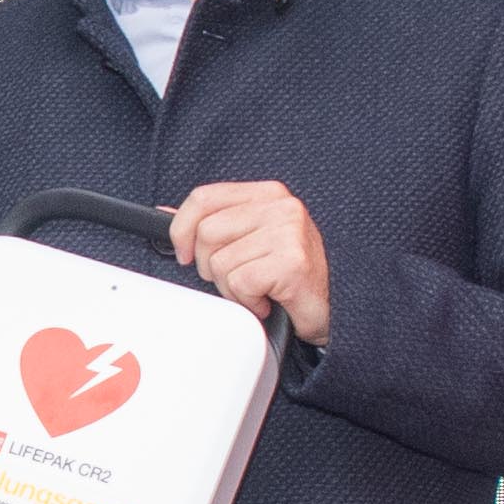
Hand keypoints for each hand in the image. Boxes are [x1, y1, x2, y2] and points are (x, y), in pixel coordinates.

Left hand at [165, 179, 334, 346]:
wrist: (335, 309)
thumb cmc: (291, 277)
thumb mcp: (250, 241)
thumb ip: (214, 224)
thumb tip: (169, 217)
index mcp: (267, 194)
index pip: (203, 197)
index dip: (181, 228)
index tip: (183, 252)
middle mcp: (280, 206)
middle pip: (206, 233)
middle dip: (210, 266)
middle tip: (238, 278)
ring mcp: (288, 231)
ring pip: (219, 262)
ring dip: (232, 288)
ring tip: (257, 290)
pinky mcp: (292, 261)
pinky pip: (239, 283)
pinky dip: (247, 301)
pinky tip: (267, 300)